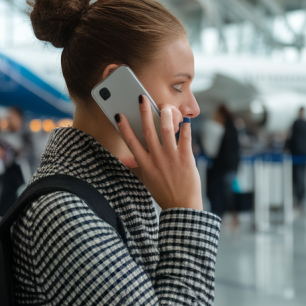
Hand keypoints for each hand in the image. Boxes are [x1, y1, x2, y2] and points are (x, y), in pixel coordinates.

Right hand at [115, 95, 202, 210]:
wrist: (181, 207)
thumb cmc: (163, 192)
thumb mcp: (145, 180)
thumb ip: (136, 166)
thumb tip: (123, 159)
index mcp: (145, 164)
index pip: (131, 142)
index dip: (124, 127)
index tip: (119, 114)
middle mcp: (156, 159)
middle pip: (148, 131)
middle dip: (144, 112)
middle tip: (142, 98)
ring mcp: (172, 158)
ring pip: (167, 131)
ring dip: (165, 116)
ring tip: (164, 106)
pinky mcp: (186, 158)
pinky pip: (186, 139)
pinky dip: (186, 128)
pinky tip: (186, 121)